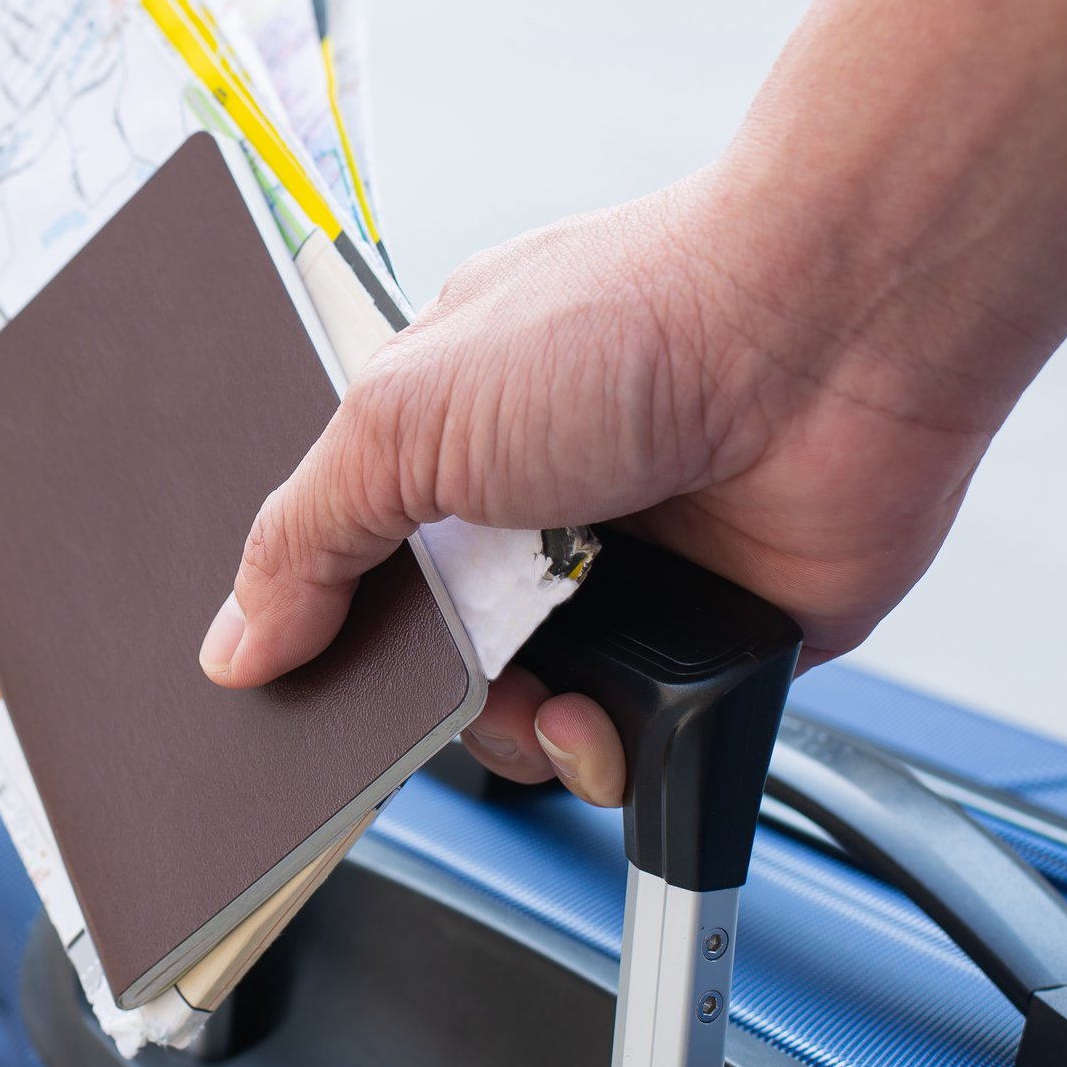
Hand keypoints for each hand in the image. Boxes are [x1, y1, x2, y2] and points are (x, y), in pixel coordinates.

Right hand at [196, 164, 1000, 805]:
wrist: (830, 330)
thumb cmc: (627, 320)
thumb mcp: (402, 418)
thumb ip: (306, 539)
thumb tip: (236, 645)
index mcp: (444, 437)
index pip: (355, 568)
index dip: (335, 633)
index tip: (320, 682)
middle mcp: (533, 508)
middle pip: (439, 661)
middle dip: (432, 698)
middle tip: (450, 678)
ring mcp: (630, 578)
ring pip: (536, 715)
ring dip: (529, 732)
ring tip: (559, 695)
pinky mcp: (718, 639)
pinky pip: (646, 738)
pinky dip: (624, 746)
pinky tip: (622, 713)